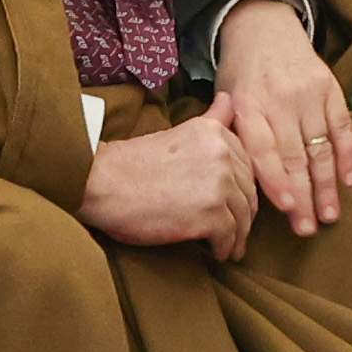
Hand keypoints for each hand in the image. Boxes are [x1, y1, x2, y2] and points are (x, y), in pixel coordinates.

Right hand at [80, 111, 258, 257]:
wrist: (103, 184)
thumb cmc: (132, 163)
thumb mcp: (178, 131)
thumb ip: (211, 119)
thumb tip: (228, 98)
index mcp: (215, 133)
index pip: (246, 164)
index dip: (242, 186)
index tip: (237, 200)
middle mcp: (223, 155)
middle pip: (248, 191)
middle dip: (244, 212)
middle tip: (238, 228)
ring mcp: (219, 186)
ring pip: (243, 217)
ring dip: (238, 236)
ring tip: (231, 246)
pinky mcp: (211, 216)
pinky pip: (229, 238)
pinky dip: (225, 249)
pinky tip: (217, 253)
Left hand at [211, 0, 351, 237]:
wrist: (262, 26)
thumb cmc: (240, 76)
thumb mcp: (226, 101)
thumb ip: (235, 138)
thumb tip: (241, 188)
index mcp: (247, 105)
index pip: (264, 149)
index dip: (276, 180)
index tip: (286, 208)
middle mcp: (279, 100)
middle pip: (294, 155)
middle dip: (303, 196)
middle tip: (308, 228)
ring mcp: (308, 93)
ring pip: (320, 147)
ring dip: (327, 185)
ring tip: (330, 215)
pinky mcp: (330, 88)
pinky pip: (341, 128)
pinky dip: (348, 156)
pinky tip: (349, 181)